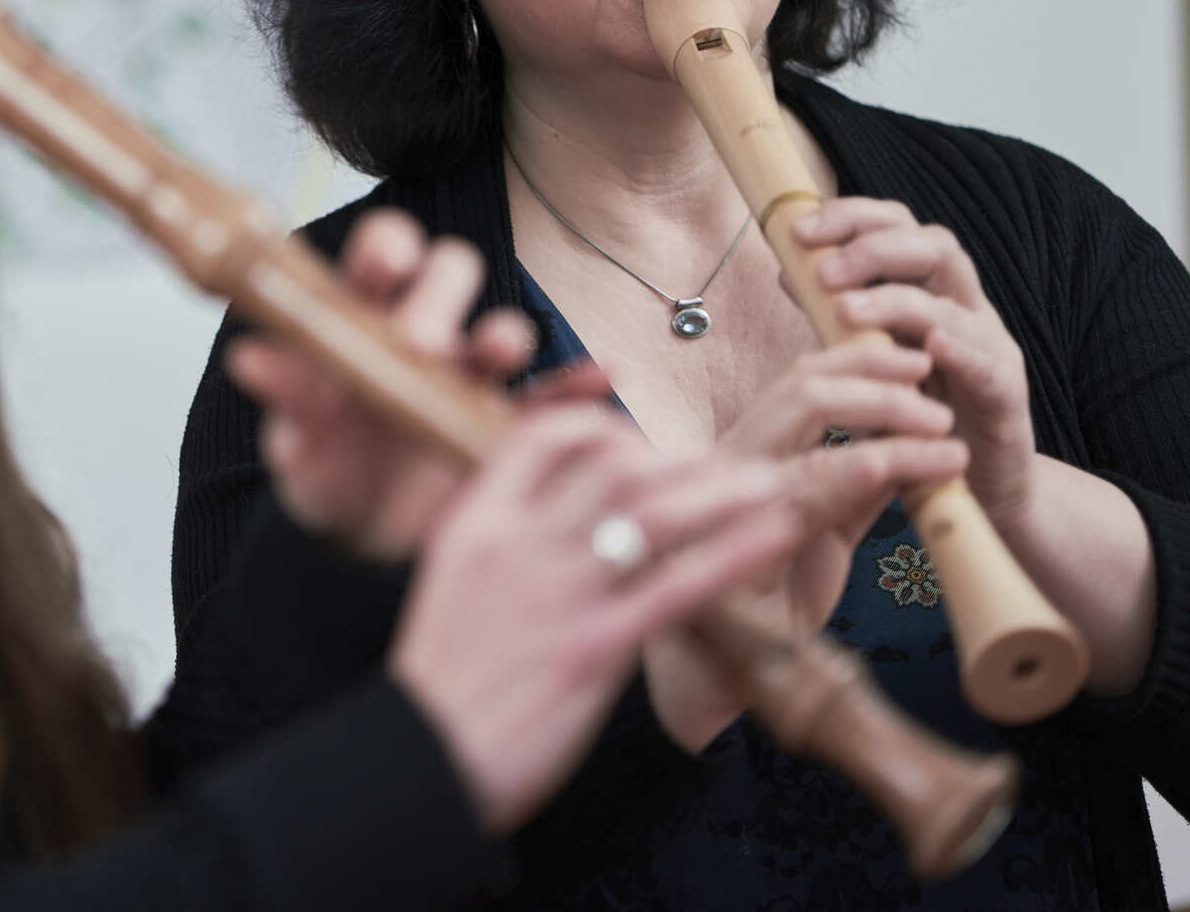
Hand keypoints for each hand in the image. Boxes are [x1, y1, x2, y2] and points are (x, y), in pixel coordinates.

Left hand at [227, 208, 609, 558]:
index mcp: (364, 320)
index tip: (387, 267)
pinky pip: (550, 401)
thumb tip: (248, 359)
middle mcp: (423, 334)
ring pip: (502, 331)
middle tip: (424, 344)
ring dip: (505, 334)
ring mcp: (471, 378)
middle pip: (450, 275)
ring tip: (495, 354)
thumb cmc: (325, 475)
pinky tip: (599, 377)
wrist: (364, 546)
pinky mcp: (506, 425)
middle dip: (442, 295)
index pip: (383, 254)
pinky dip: (577, 386)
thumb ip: (288, 399)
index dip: (390, 248)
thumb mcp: (297, 444)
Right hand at [391, 415, 967, 832]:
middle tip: (714, 466)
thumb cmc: (440, 691)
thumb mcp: (453, 591)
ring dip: (719, 490)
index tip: (635, 436)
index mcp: (474, 524)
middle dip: (672, 457)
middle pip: (607, 462)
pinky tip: (772, 536)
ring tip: (768, 482)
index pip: (541, 436)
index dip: (598, 422)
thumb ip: (505, 549)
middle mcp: (516, 544)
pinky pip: (676, 587)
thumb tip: (566, 526)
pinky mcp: (593, 648)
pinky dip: (732, 555)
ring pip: (651, 510)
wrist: (416, 768)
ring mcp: (556, 593)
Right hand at [712, 340, 953, 629]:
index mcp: (745, 457)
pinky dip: (879, 462)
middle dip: (870, 365)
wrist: (714, 680)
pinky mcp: (742, 531)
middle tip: (927, 372)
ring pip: (804, 409)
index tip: (910, 356)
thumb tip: (901, 451)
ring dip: (881, 405)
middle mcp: (730, 462)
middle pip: (798, 382)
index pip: (796, 383)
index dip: (854, 358)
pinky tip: (925, 464)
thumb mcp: (819, 539)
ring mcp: (729, 492)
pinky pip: (817, 482)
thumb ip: (850, 496)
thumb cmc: (763, 608)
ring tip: (938, 421)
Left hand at [798, 198, 1039, 528]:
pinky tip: (930, 346)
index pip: (901, 227)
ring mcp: (992, 349)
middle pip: (937, 246)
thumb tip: (789, 272)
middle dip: (875, 248)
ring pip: (955, 303)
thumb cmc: (918, 416)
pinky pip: (988, 365)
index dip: (852, 218)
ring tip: (847, 310)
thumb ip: (838, 316)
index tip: (800, 230)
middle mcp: (967, 309)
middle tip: (826, 271)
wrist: (979, 486)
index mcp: (933, 291)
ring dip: (898, 301)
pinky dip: (961, 351)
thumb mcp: (871, 358)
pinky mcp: (1006, 397)